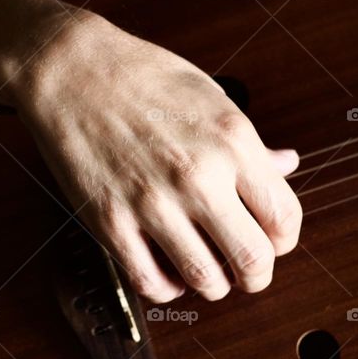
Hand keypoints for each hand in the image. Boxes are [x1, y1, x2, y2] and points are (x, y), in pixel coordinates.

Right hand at [14, 11, 302, 301]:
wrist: (71, 69)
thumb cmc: (141, 76)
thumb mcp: (211, 97)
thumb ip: (251, 143)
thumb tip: (287, 165)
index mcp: (232, 141)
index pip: (284, 217)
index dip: (284, 239)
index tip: (272, 238)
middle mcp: (198, 176)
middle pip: (254, 260)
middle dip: (257, 274)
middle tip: (246, 269)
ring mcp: (152, 203)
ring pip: (207, 281)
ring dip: (214, 284)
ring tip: (206, 267)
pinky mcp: (110, 222)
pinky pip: (152, 283)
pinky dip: (168, 289)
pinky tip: (167, 270)